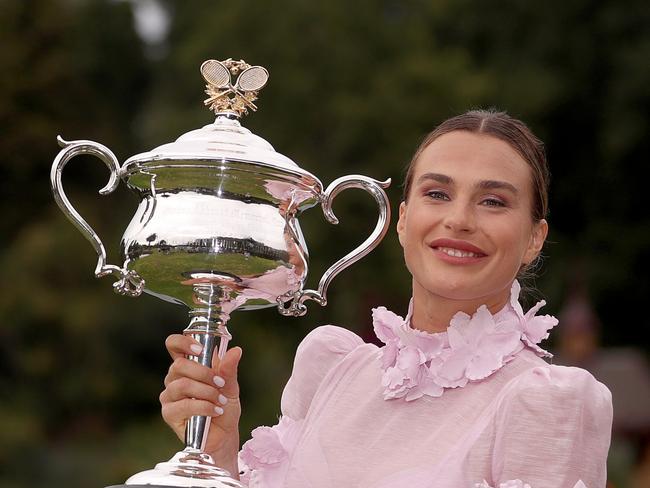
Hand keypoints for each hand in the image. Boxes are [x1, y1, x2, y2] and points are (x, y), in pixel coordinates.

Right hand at [160, 334, 242, 474]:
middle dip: (205, 373)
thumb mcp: (231, 386)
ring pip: (182, 384)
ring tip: (220, 401)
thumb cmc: (224, 409)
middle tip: (221, 384)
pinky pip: (183, 405)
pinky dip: (203, 407)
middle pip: (179, 365)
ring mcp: (169, 396)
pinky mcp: (169, 413)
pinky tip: (215, 411)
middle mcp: (174, 378)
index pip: (174, 345)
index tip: (200, 349)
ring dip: (206, 392)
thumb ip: (229, 369)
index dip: (183, 342)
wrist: (223, 436)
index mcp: (188, 366)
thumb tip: (236, 351)